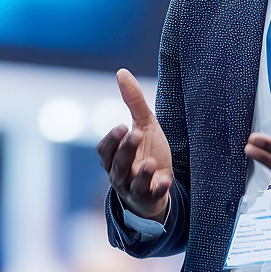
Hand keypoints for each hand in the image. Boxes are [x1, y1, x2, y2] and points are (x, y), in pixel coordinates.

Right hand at [96, 69, 172, 222]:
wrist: (160, 184)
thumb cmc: (147, 151)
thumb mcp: (144, 125)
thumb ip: (133, 102)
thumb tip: (122, 72)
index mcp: (113, 158)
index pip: (104, 151)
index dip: (111, 140)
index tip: (122, 126)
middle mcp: (120, 175)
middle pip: (118, 165)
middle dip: (126, 150)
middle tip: (136, 134)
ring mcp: (135, 189)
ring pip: (132, 184)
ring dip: (140, 173)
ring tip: (149, 162)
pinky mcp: (151, 199)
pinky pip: (152, 197)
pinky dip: (159, 189)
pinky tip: (166, 180)